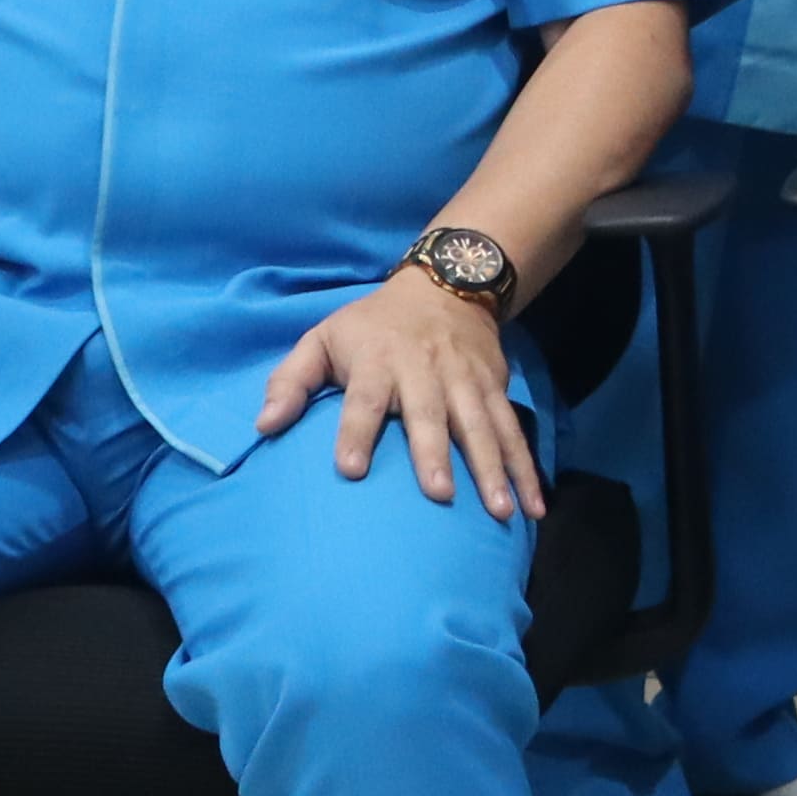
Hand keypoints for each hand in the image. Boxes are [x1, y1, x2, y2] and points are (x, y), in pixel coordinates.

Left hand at [260, 271, 546, 515]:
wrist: (446, 284)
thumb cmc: (372, 325)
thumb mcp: (323, 338)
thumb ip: (290, 380)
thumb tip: (263, 426)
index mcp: (377, 360)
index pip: (365, 398)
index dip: (357, 431)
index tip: (351, 470)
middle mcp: (424, 369)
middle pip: (429, 413)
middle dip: (435, 452)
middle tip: (438, 494)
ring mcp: (465, 380)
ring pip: (480, 426)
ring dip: (491, 468)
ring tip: (499, 511)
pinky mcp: (494, 388)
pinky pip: (512, 430)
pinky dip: (525, 468)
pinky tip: (533, 506)